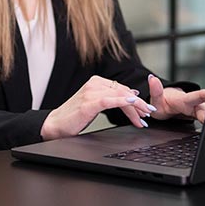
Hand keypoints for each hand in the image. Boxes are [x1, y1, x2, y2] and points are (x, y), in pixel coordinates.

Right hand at [41, 75, 156, 140]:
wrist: (56, 124)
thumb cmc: (74, 116)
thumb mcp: (94, 104)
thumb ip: (110, 98)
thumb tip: (129, 96)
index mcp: (96, 81)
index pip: (122, 88)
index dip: (136, 99)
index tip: (145, 109)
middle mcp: (94, 83)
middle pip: (124, 92)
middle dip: (139, 104)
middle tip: (149, 114)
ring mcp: (91, 92)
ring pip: (120, 96)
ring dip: (135, 107)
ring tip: (143, 117)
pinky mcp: (89, 102)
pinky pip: (110, 100)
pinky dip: (122, 101)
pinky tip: (132, 103)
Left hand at [147, 74, 204, 121]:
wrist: (164, 106)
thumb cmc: (162, 102)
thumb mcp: (155, 100)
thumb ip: (155, 91)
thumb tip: (152, 78)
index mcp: (183, 100)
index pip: (195, 96)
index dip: (204, 95)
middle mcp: (193, 104)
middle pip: (204, 108)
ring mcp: (196, 111)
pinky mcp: (198, 117)